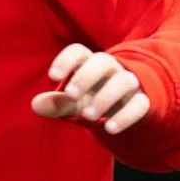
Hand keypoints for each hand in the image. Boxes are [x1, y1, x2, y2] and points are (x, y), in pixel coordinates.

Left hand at [31, 44, 149, 133]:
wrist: (126, 110)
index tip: (53, 77)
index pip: (79, 51)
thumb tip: (35, 105)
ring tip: (89, 116)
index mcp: (90, 64)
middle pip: (103, 61)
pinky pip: (140, 104)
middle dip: (86, 77)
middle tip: (71, 95)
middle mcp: (111, 69)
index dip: (66, 60)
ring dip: (105, 97)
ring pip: (124, 81)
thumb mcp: (74, 101)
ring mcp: (129, 84)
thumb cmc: (92, 98)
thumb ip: (57, 102)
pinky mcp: (143, 101)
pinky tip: (110, 129)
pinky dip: (126, 116)